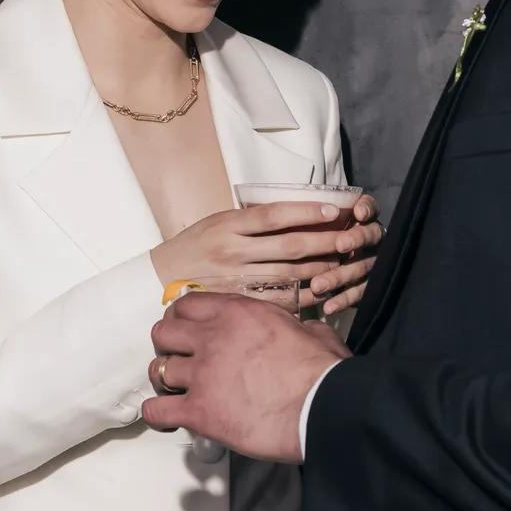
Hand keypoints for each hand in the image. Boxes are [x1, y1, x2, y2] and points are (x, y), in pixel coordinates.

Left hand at [142, 292, 347, 460]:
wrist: (324, 407)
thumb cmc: (324, 371)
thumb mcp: (311, 332)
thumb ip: (294, 326)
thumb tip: (301, 331)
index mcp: (237, 313)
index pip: (187, 304)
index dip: (182, 318)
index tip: (187, 330)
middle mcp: (212, 338)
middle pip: (163, 332)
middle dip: (168, 345)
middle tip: (181, 358)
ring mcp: (201, 375)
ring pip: (157, 370)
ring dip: (165, 380)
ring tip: (176, 390)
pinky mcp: (198, 411)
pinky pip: (156, 410)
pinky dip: (158, 414)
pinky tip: (169, 417)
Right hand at [151, 197, 381, 296]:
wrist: (160, 278)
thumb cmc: (196, 245)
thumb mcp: (218, 221)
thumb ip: (251, 220)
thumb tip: (298, 213)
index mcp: (228, 225)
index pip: (274, 215)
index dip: (306, 212)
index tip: (334, 210)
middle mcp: (233, 251)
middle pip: (289, 245)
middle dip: (324, 242)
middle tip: (350, 239)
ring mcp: (235, 278)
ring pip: (288, 273)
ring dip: (320, 269)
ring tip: (344, 263)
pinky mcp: (237, 301)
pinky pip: (276, 299)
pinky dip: (302, 295)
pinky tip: (321, 291)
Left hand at [306, 194, 382, 316]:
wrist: (315, 269)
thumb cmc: (299, 235)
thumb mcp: (298, 223)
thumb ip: (296, 216)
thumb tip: (270, 208)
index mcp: (357, 216)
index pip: (369, 206)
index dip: (367, 207)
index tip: (357, 212)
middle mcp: (368, 237)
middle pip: (371, 235)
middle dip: (356, 238)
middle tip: (340, 244)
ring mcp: (369, 261)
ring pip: (364, 266)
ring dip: (341, 275)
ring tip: (318, 285)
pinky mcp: (364, 284)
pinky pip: (359, 292)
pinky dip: (343, 299)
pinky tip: (328, 308)